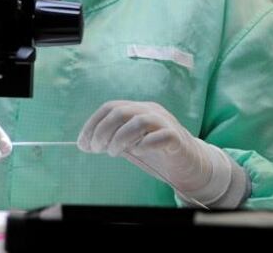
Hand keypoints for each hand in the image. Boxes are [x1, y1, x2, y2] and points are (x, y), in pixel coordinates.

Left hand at [77, 101, 247, 207]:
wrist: (190, 164)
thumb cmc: (157, 153)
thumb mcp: (130, 144)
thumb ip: (112, 140)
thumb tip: (85, 143)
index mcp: (138, 109)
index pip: (110, 107)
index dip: (93, 124)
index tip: (83, 143)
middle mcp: (151, 111)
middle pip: (121, 112)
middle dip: (102, 131)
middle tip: (97, 149)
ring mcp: (166, 123)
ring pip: (139, 121)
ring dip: (120, 138)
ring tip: (114, 153)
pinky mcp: (177, 139)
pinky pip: (160, 137)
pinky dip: (144, 145)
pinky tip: (139, 152)